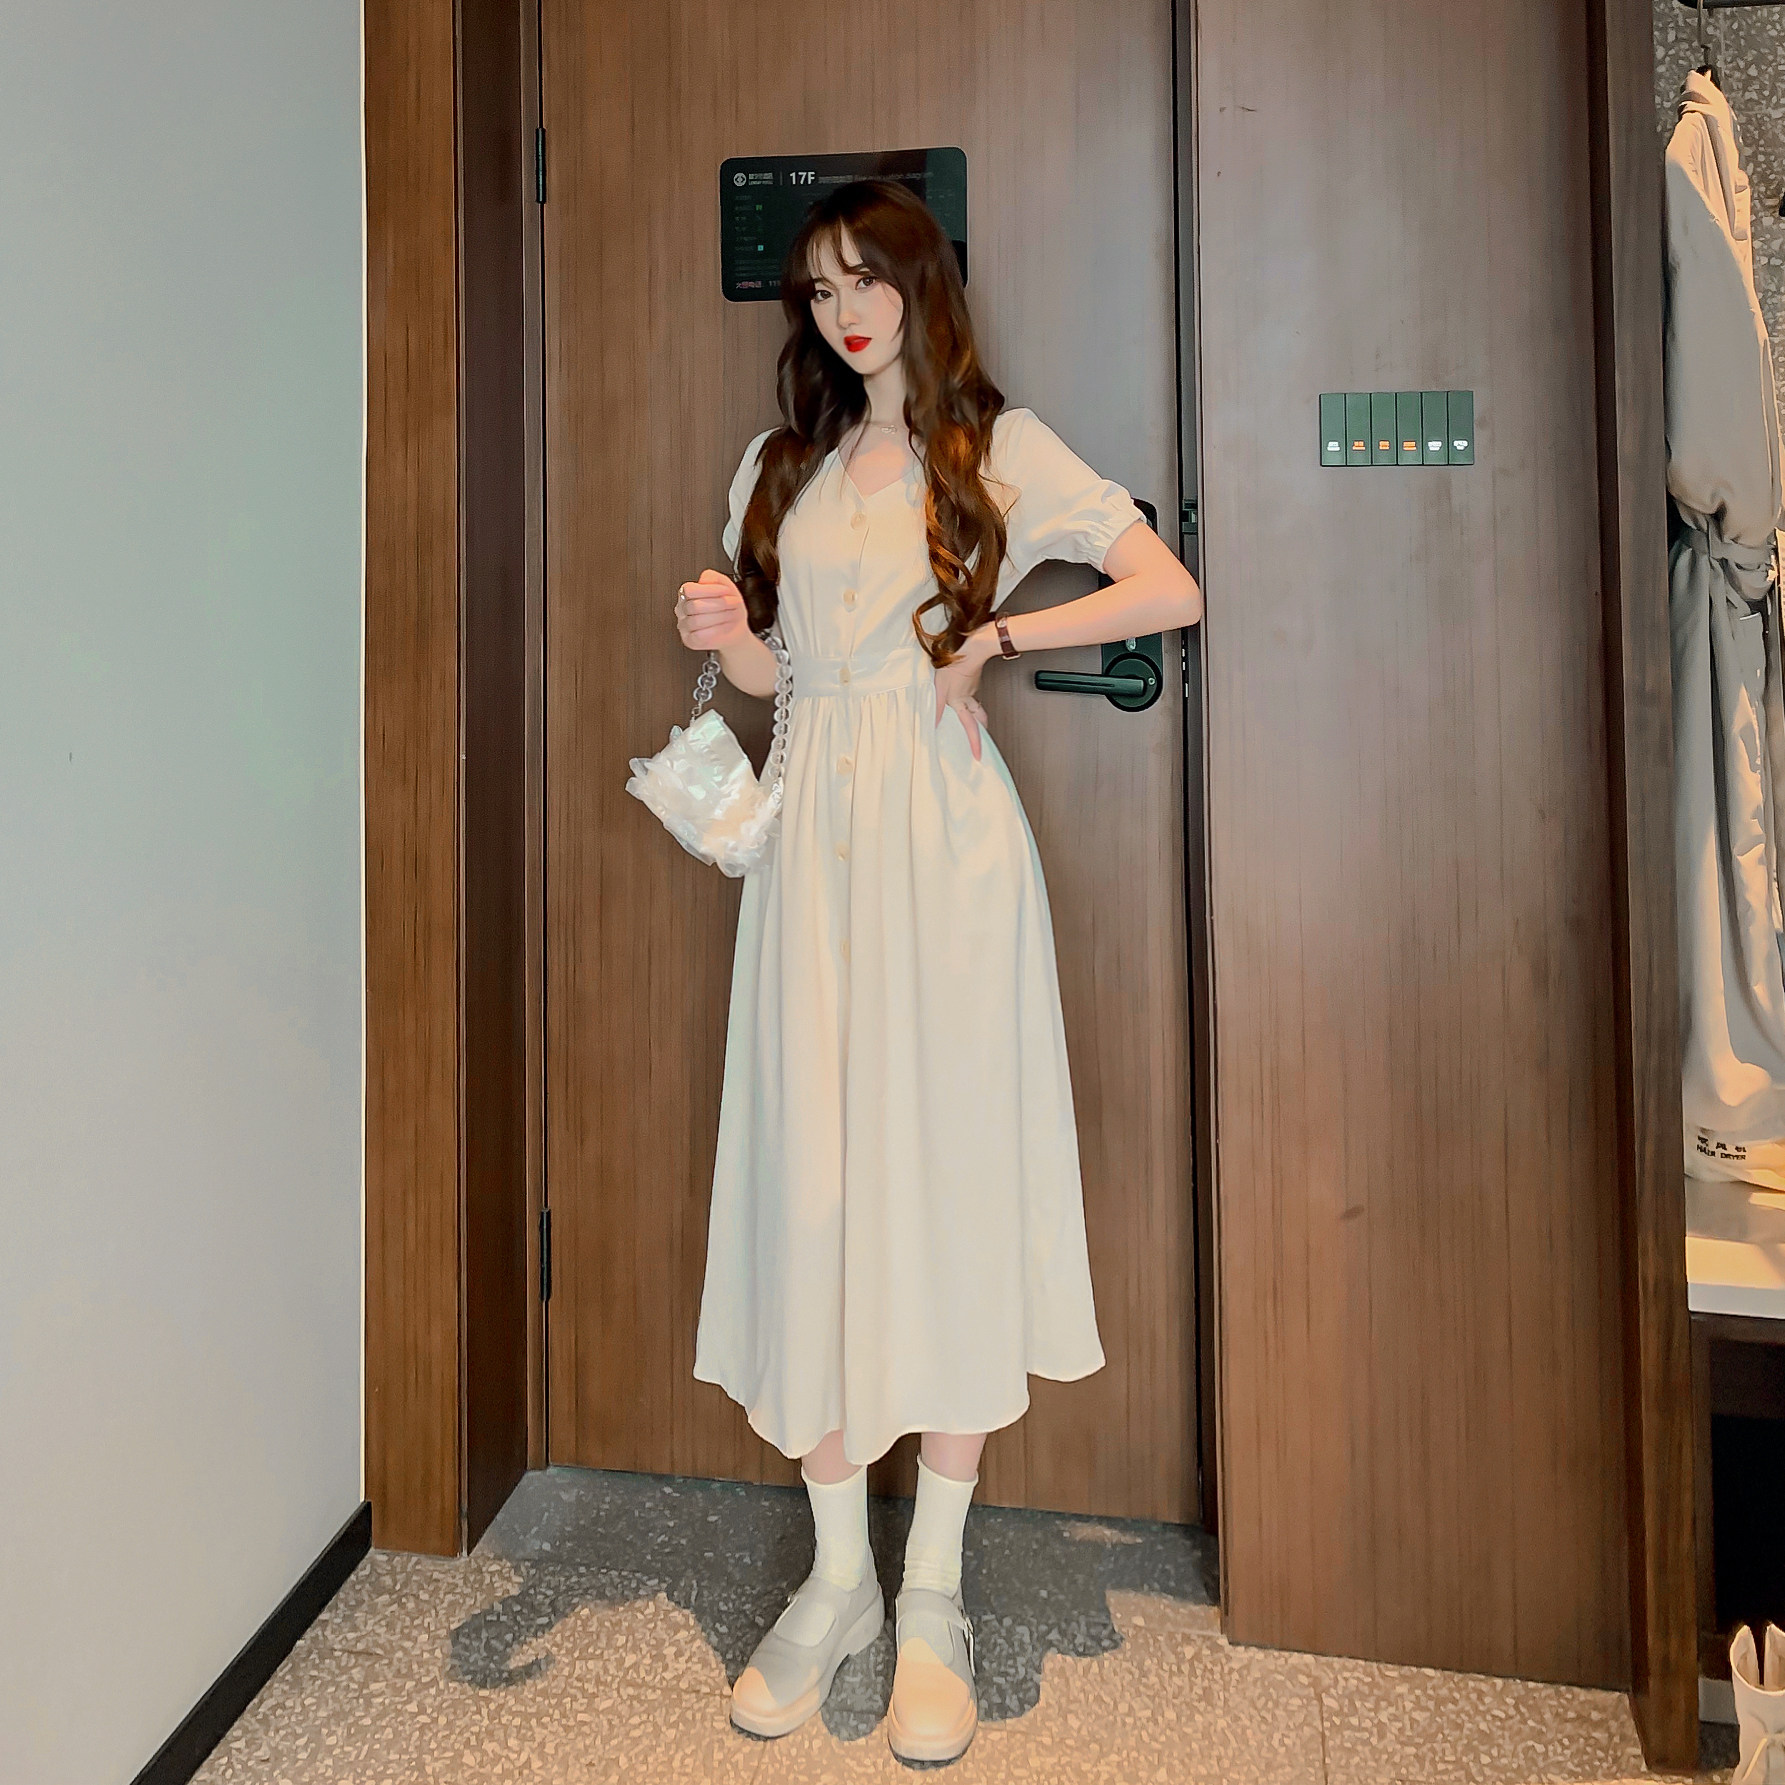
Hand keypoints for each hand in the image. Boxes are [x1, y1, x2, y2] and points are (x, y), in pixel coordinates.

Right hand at [675, 568, 750, 651]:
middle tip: (732, 604)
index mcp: (688, 595)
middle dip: (719, 604)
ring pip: (697, 621)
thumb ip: (713, 577)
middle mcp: (683, 610)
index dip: (709, 590)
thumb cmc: (729, 609)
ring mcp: (685, 626)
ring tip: (731, 615)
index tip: (725, 591)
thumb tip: (703, 579)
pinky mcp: (690, 640)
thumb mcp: (726, 586)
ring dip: (720, 617)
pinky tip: (724, 626)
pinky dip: (715, 630)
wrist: (736, 629)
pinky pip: (699, 636)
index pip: (689, 589)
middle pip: (694, 605)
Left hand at [934, 630, 993, 761]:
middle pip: (980, 718)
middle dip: (981, 729)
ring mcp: (973, 687)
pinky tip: (961, 690)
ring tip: (970, 718)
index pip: (970, 727)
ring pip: (976, 705)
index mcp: (962, 702)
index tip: (979, 756)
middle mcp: (970, 697)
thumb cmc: (956, 664)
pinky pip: (972, 692)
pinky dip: (968, 696)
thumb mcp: (940, 686)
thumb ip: (938, 706)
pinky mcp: (973, 678)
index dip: (975, 743)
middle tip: (982, 737)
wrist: (973, 647)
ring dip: (975, 713)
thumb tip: (935, 723)